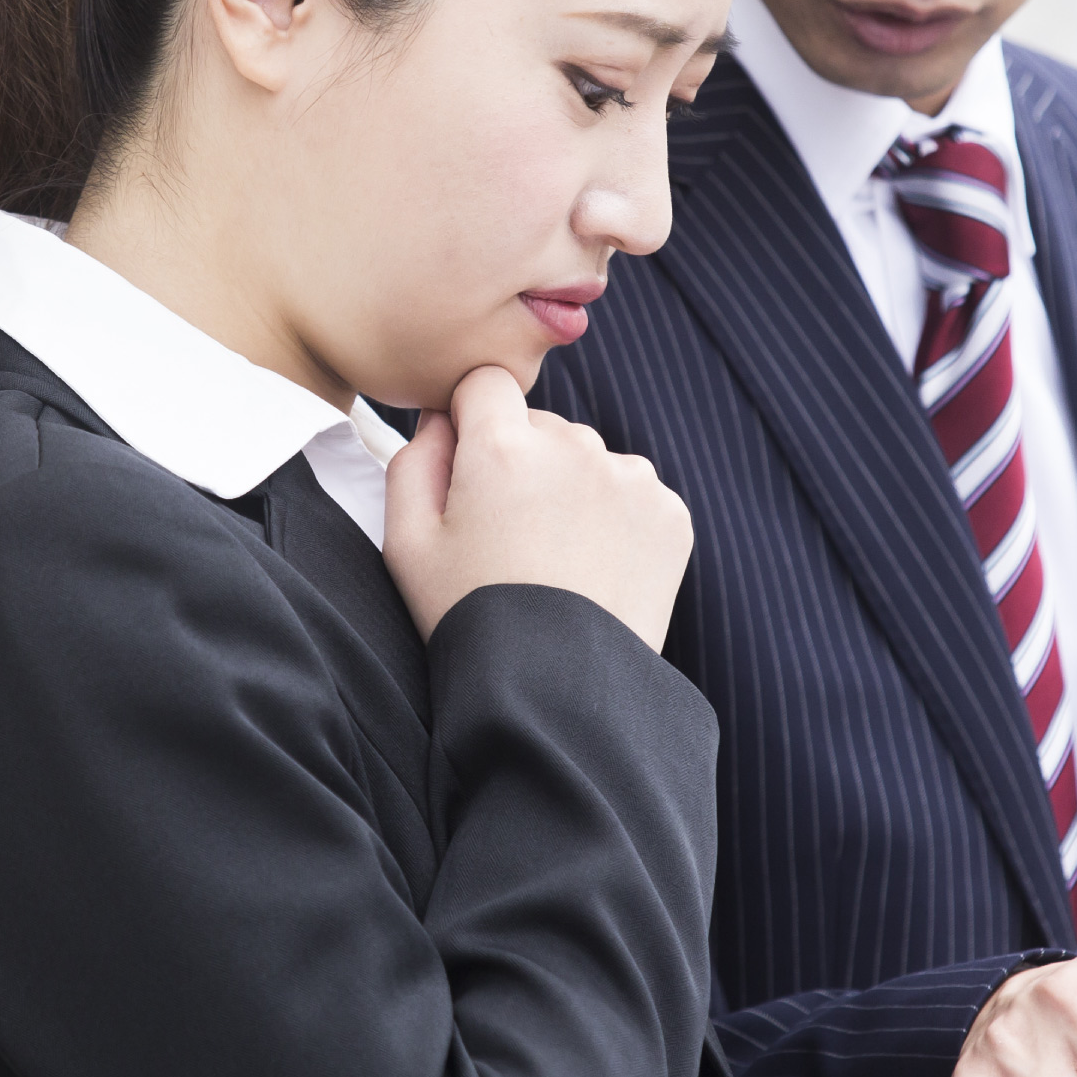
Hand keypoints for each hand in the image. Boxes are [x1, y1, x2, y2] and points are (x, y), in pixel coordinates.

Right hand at [383, 365, 692, 646]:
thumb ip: (414, 460)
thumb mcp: (406, 543)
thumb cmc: (470, 618)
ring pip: (590, 460)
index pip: (486, 384)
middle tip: (510, 536)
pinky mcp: (670, 512)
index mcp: (503, 445)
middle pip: (541, 426)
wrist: (556, 692)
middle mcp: (575, 446)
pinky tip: (594, 570)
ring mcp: (631, 478)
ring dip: (572, 489)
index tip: (471, 466)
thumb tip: (441, 416)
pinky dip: (616, 521)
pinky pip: (633, 494)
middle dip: (523, 462)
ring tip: (555, 559)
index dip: (473, 422)